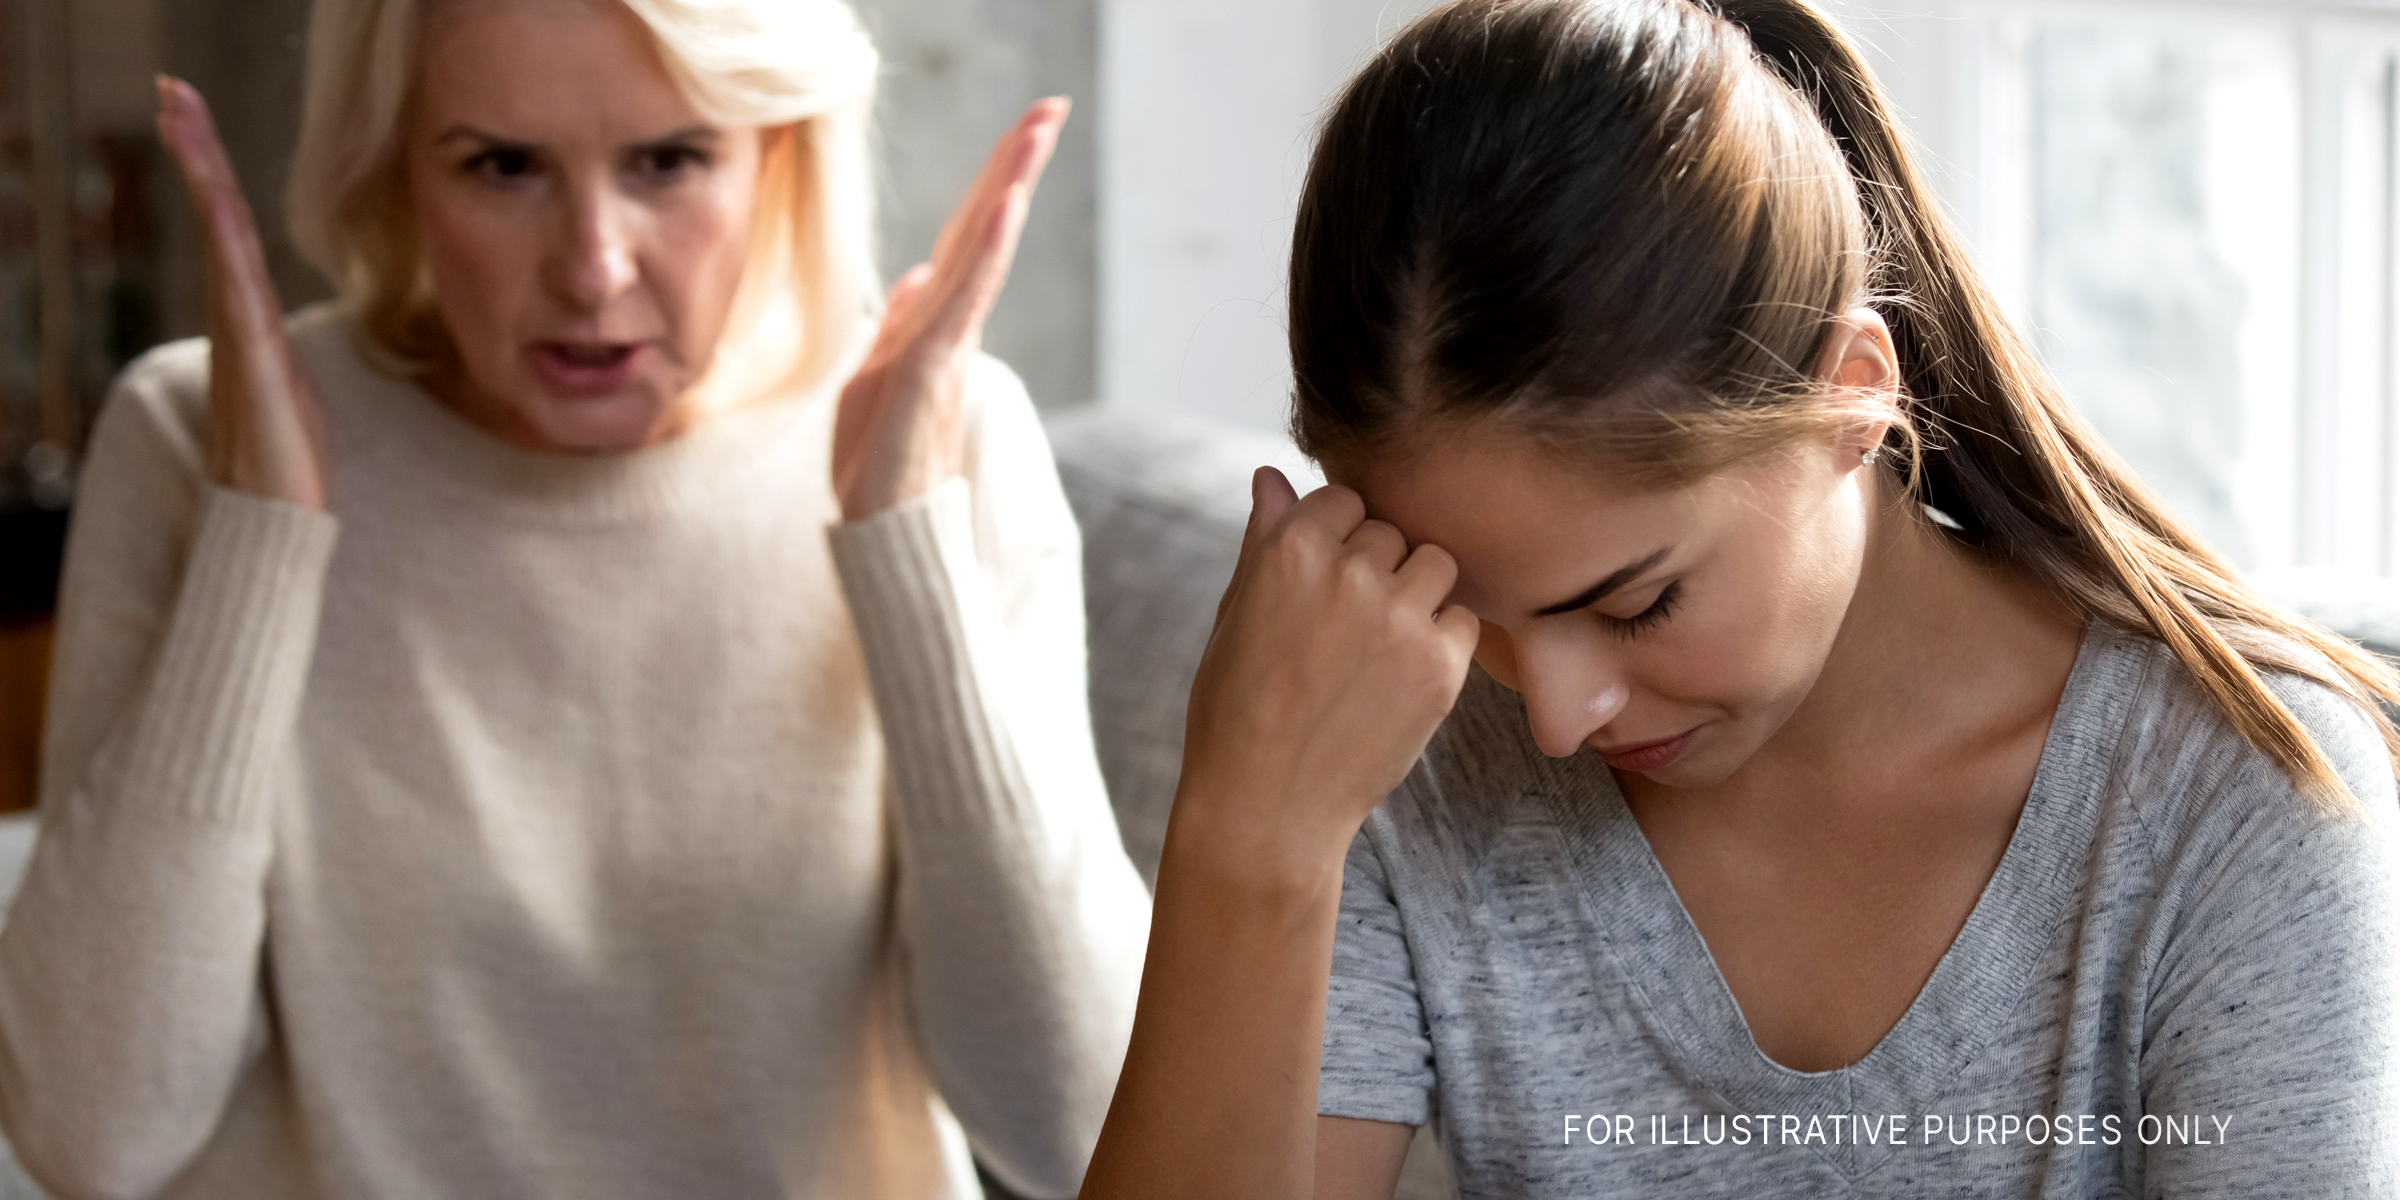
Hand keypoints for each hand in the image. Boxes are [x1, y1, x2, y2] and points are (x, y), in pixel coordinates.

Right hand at [155, 77, 328, 510]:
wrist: (273, 522)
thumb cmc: (287, 466)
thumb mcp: (293, 396)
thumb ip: (281, 365)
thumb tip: (277, 351)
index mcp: (251, 322)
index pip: (235, 234)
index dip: (217, 177)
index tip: (192, 120)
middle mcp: (238, 321)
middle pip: (220, 220)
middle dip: (197, 153)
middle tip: (171, 90)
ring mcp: (240, 337)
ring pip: (223, 239)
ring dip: (205, 174)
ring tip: (180, 115)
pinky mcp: (253, 362)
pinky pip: (238, 286)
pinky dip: (225, 237)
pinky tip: (216, 197)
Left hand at [831, 98, 1066, 521]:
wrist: (881, 539)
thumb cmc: (878, 472)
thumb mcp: (871, 384)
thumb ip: (897, 329)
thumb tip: (914, 278)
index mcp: (932, 328)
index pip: (963, 241)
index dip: (990, 184)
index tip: (1023, 129)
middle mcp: (947, 329)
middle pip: (981, 231)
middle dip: (1014, 166)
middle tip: (1052, 106)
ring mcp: (943, 349)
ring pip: (979, 253)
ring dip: (1008, 188)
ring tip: (1037, 133)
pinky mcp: (930, 374)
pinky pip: (960, 300)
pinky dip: (984, 252)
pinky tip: (1005, 208)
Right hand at [1171, 468, 1480, 876]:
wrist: (1266, 806)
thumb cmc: (1236, 710)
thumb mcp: (1234, 615)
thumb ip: (1263, 539)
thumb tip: (1270, 475)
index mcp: (1289, 549)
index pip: (1344, 499)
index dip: (1336, 541)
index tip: (1322, 588)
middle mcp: (1348, 571)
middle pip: (1391, 532)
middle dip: (1376, 569)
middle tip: (1344, 633)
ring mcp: (1399, 617)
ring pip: (1435, 566)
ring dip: (1416, 595)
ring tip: (1377, 650)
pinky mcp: (1439, 665)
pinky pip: (1462, 620)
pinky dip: (1441, 642)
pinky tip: (1399, 679)